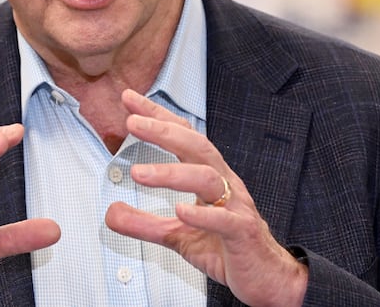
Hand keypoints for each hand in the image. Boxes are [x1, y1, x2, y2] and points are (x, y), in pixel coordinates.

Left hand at [105, 90, 306, 306]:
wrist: (268, 278)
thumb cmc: (227, 248)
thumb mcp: (178, 235)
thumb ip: (145, 223)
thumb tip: (111, 213)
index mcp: (209, 176)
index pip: (183, 136)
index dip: (157, 116)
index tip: (129, 100)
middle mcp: (224, 183)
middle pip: (196, 146)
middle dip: (163, 131)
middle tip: (132, 123)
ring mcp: (236, 206)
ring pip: (207, 178)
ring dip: (171, 174)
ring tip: (139, 173)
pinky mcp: (243, 233)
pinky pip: (225, 220)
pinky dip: (202, 215)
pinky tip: (182, 211)